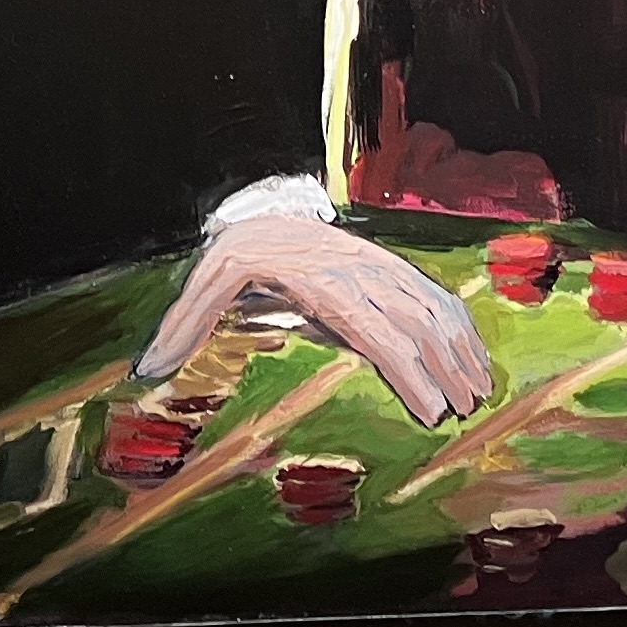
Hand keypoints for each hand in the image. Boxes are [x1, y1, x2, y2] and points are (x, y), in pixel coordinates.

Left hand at [136, 212, 496, 426]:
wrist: (268, 210)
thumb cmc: (240, 254)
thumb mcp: (205, 282)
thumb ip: (183, 325)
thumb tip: (148, 369)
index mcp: (325, 285)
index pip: (378, 333)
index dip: (409, 374)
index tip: (429, 414)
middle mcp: (363, 275)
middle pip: (417, 326)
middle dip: (445, 371)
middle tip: (462, 417)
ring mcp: (384, 269)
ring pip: (435, 310)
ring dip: (461, 352)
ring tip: (477, 395)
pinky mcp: (393, 268)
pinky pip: (437, 296)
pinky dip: (462, 328)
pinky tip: (475, 358)